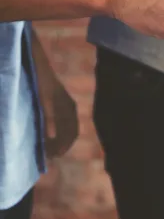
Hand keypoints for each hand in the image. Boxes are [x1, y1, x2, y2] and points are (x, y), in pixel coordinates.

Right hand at [31, 31, 78, 157]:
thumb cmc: (37, 82)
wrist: (34, 61)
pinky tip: (48, 136)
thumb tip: (45, 138)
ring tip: (49, 152)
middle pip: (71, 130)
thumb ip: (47, 118)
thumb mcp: (45, 102)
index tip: (57, 156)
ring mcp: (59, 98)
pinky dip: (51, 125)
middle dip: (63, 146)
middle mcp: (68, 103)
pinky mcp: (48, 93)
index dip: (66, 145)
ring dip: (58, 140)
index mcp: (68, 106)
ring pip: (63, 124)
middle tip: (52, 157)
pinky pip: (51, 111)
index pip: (73, 130)